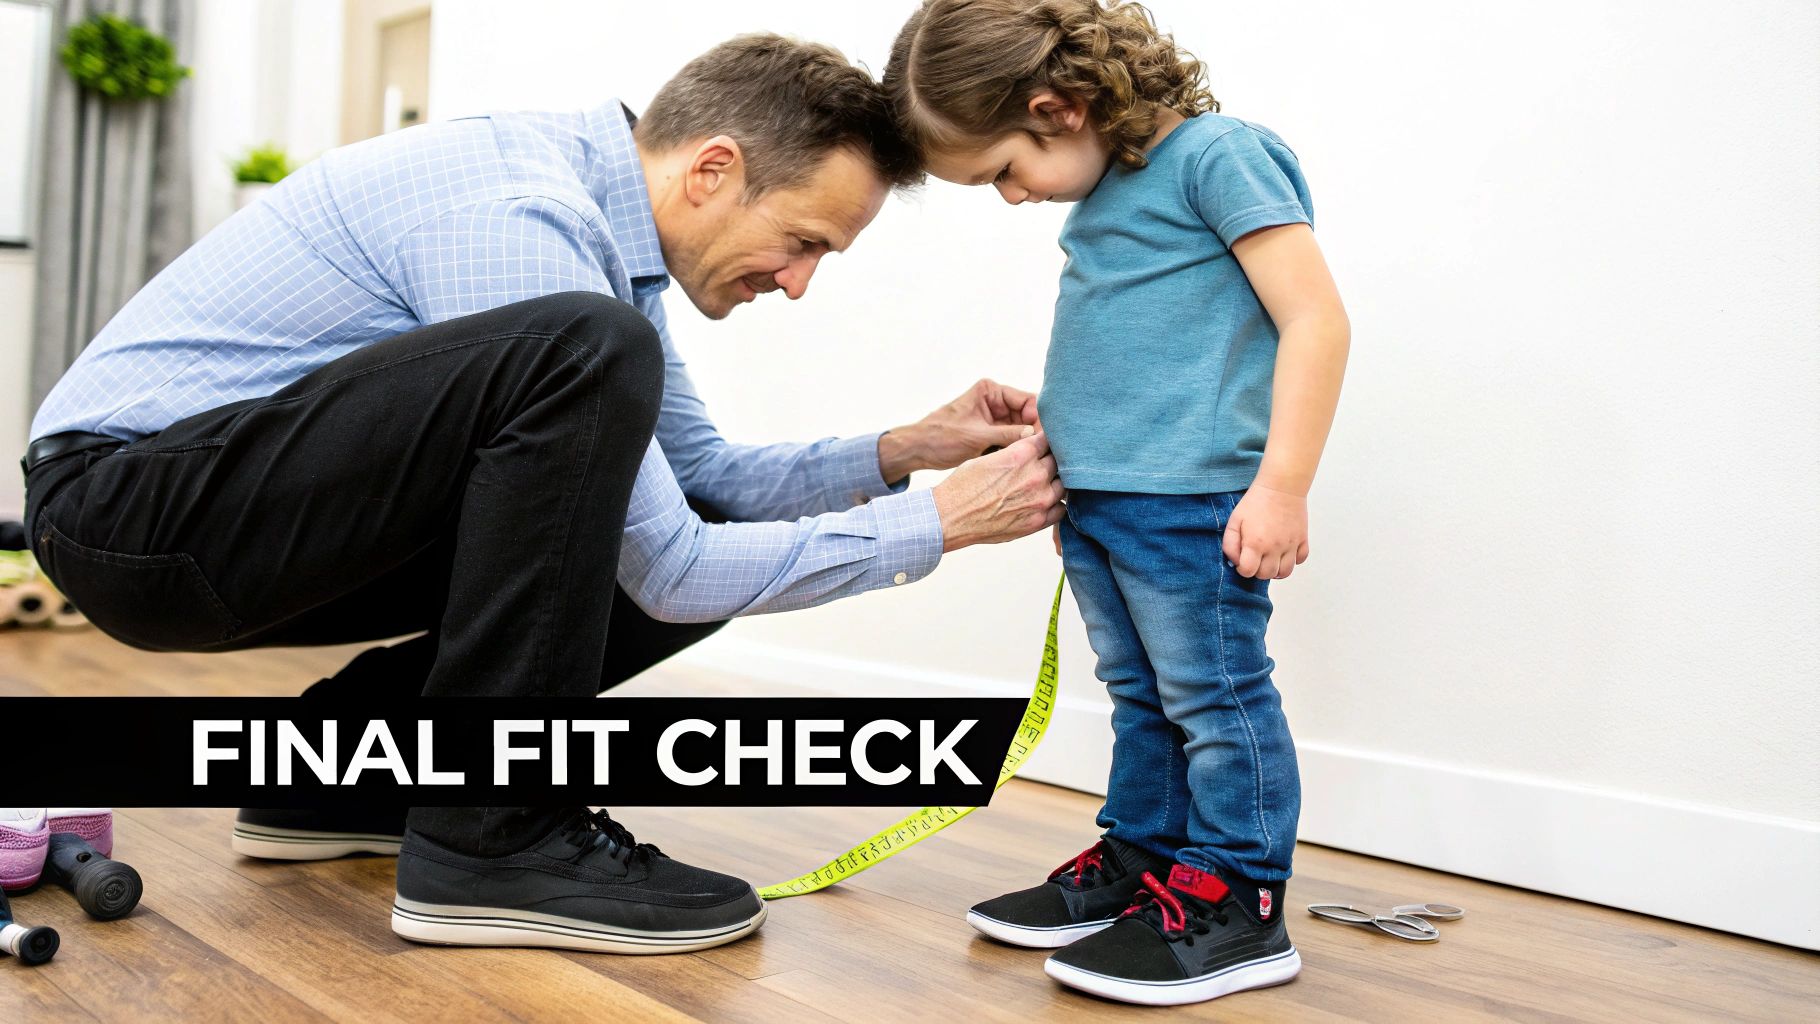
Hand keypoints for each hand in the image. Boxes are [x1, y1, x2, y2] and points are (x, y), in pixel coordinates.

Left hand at [879, 379, 1041, 479]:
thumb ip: (1008, 435)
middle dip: (1038, 433)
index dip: (1040, 419)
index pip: (1027, 401)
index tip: (1049, 437)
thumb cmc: (940, 436)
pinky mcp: (992, 435)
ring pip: (1023, 431)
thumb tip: (1037, 437)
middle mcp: (996, 402)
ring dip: (1030, 444)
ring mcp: (995, 419)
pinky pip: (1013, 441)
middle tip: (1050, 452)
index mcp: (991, 391)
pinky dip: (1018, 450)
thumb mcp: (977, 436)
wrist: (918, 450)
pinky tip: (1028, 461)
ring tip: (1042, 458)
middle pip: (1029, 416)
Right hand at [931, 432, 1064, 551]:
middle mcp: (1035, 475)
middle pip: (1058, 462)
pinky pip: (1061, 510)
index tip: (1043, 446)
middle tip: (1042, 466)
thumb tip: (1031, 452)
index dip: (1045, 443)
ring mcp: (1039, 500)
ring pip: (1063, 485)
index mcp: (1021, 454)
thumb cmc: (963, 486)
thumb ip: (1016, 453)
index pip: (1049, 440)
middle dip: (1051, 462)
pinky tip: (1045, 503)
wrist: (950, 517)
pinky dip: (1055, 505)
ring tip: (1043, 485)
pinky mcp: (1037, 521)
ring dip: (1055, 483)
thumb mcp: (989, 457)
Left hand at [1222, 485, 1309, 579]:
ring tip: (1269, 560)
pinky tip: (1284, 552)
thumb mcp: (1234, 521)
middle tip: (1255, 559)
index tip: (1243, 560)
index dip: (1243, 569)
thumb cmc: (1256, 502)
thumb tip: (1235, 561)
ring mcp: (1291, 545)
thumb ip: (1230, 544)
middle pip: (1266, 575)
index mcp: (1255, 544)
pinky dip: (1293, 560)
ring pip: (1285, 572)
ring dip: (1276, 570)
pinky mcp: (1302, 539)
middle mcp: (1274, 548)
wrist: (1281, 486)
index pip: (1248, 572)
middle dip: (1258, 571)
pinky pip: (1301, 559)